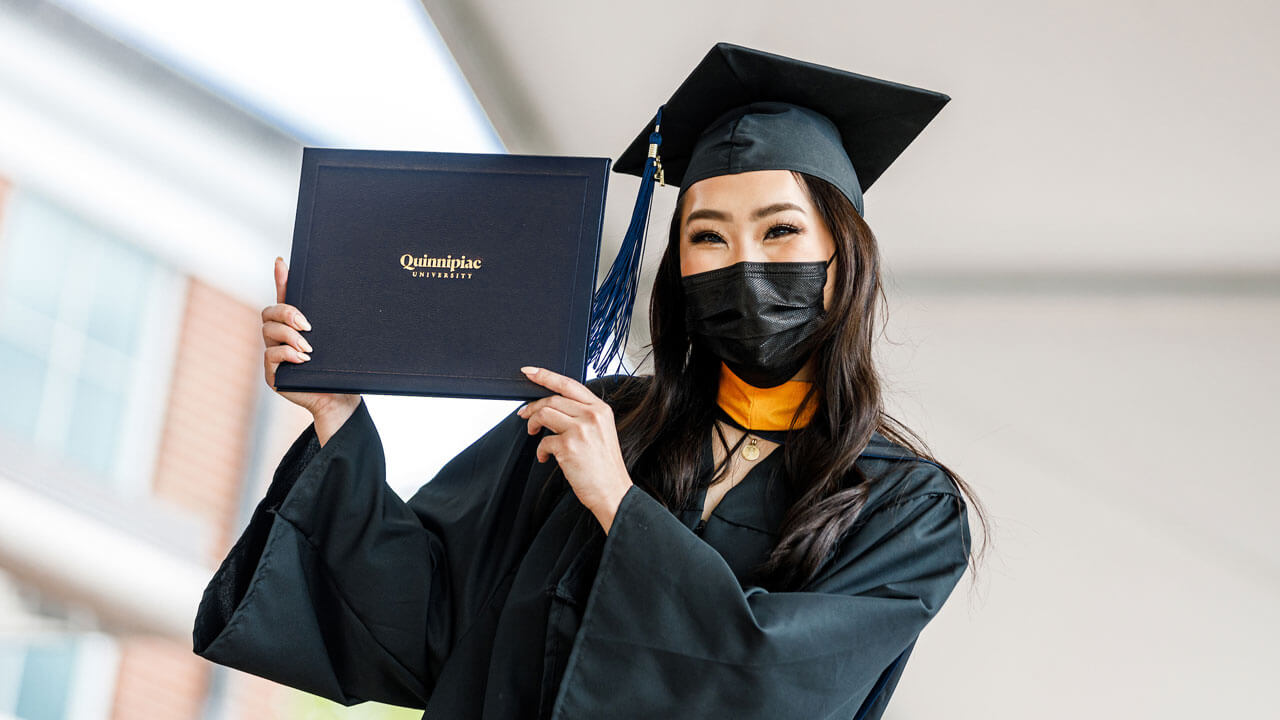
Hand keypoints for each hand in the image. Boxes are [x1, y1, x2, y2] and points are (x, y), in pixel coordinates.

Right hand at [262, 257, 360, 440]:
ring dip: (290, 336)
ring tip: (309, 347)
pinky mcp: (273, 374)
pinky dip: (287, 354)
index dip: (280, 279)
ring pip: (269, 331)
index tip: (282, 261)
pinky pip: (271, 355)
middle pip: (269, 312)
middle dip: (287, 313)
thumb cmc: (340, 368)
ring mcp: (273, 355)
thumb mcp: (337, 340)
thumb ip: (333, 321)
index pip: (284, 296)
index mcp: (294, 325)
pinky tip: (302, 358)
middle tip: (308, 325)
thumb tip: (351, 289)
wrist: (340, 398)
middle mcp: (280, 337)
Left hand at [517, 366, 633, 532]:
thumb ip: (583, 415)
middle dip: (533, 406)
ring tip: (533, 433)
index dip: (546, 375)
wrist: (613, 492)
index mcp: (601, 409)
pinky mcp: (568, 446)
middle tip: (525, 415)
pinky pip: (543, 441)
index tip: (530, 372)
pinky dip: (540, 450)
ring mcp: (580, 430)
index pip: (569, 384)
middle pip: (552, 399)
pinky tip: (545, 457)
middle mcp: (592, 415)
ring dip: (533, 423)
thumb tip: (552, 406)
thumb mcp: (601, 432)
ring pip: (544, 414)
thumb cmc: (604, 466)